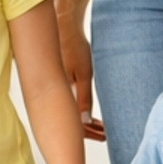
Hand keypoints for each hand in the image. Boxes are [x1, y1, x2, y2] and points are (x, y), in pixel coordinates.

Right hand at [58, 9, 104, 141]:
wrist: (64, 27)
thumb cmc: (75, 47)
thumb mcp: (84, 74)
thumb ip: (85, 98)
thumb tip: (85, 121)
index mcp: (63, 94)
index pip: (75, 123)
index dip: (90, 133)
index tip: (104, 135)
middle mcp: (58, 94)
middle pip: (72, 121)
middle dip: (89, 130)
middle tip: (105, 134)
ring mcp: (57, 89)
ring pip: (71, 113)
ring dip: (86, 121)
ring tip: (101, 126)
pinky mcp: (59, 83)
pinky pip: (70, 103)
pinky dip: (81, 111)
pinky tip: (89, 112)